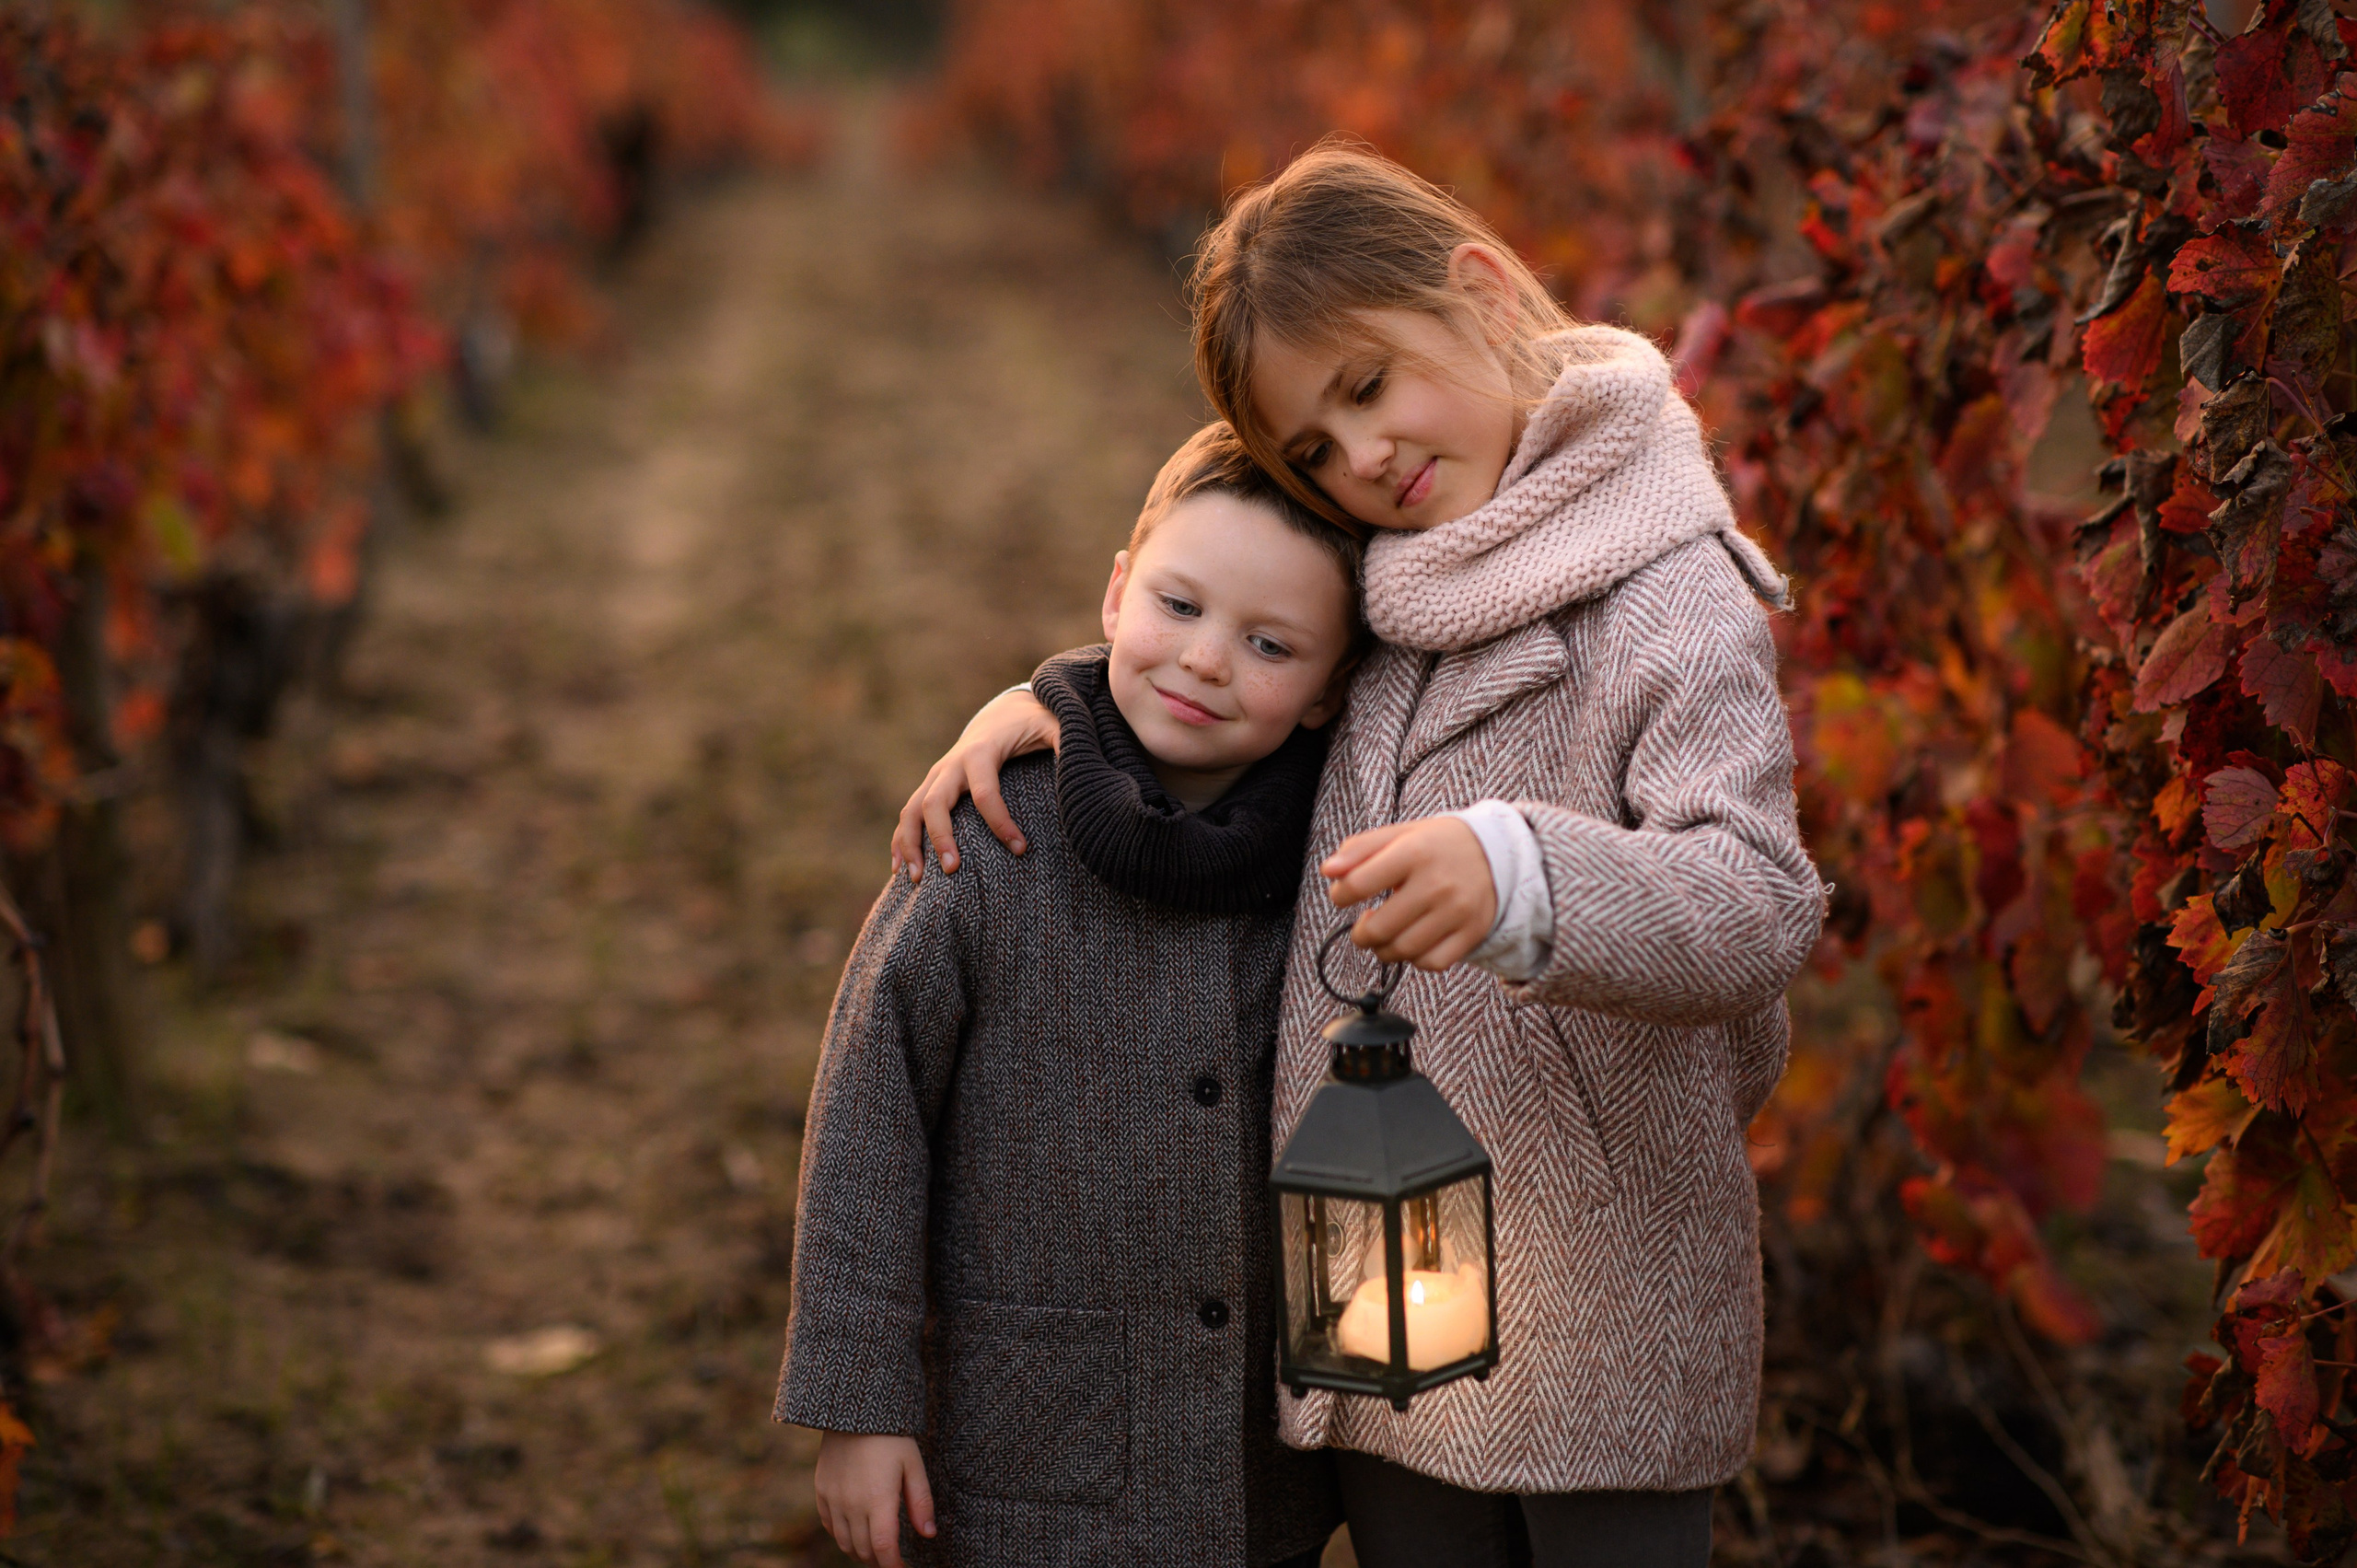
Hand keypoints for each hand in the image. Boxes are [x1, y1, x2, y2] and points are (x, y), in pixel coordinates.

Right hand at [814, 1431, 935, 1567]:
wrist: (853, 1411)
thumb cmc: (891, 1436)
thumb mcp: (913, 1465)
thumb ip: (921, 1502)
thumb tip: (928, 1534)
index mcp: (879, 1500)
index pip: (884, 1549)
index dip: (894, 1566)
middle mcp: (852, 1505)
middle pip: (864, 1551)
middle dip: (880, 1560)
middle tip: (893, 1556)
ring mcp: (833, 1499)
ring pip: (845, 1543)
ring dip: (861, 1551)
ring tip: (876, 1547)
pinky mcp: (821, 1491)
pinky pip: (830, 1526)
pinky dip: (842, 1536)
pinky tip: (855, 1531)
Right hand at [890, 689, 1058, 878]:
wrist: (1004, 714)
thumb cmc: (1033, 726)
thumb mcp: (1056, 727)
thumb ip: (1070, 744)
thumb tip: (1083, 769)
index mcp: (982, 753)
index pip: (985, 793)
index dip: (1001, 822)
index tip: (1021, 849)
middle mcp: (952, 765)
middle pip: (936, 802)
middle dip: (941, 837)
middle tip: (952, 870)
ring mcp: (938, 776)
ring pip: (912, 810)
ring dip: (910, 844)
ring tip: (916, 880)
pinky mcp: (932, 787)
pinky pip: (909, 814)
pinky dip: (901, 841)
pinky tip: (900, 870)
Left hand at [1322, 817, 1498, 971]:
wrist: (1495, 853)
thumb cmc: (1437, 845)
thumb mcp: (1399, 835)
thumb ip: (1360, 849)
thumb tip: (1328, 870)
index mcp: (1414, 852)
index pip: (1359, 884)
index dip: (1341, 895)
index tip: (1343, 896)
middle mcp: (1437, 883)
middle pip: (1379, 928)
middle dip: (1361, 933)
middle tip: (1364, 926)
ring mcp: (1456, 911)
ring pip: (1403, 950)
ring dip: (1383, 950)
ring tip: (1385, 936)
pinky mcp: (1471, 932)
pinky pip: (1432, 963)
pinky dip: (1414, 960)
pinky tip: (1412, 943)